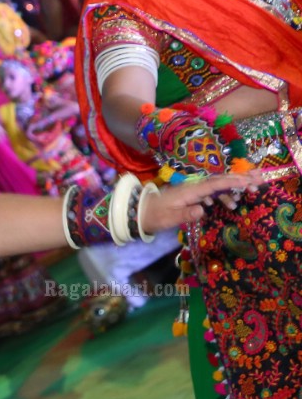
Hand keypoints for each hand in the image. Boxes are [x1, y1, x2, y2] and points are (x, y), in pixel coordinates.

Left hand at [140, 171, 261, 232]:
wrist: (140, 212)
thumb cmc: (154, 216)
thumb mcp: (169, 218)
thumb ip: (186, 214)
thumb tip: (203, 209)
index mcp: (189, 191)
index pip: (214, 184)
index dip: (232, 182)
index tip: (248, 182)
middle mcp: (192, 187)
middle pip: (219, 180)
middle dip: (239, 180)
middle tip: (258, 180)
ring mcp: (191, 190)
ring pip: (216, 186)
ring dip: (232, 188)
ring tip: (247, 194)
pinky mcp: (190, 195)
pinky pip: (210, 192)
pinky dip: (221, 195)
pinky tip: (228, 203)